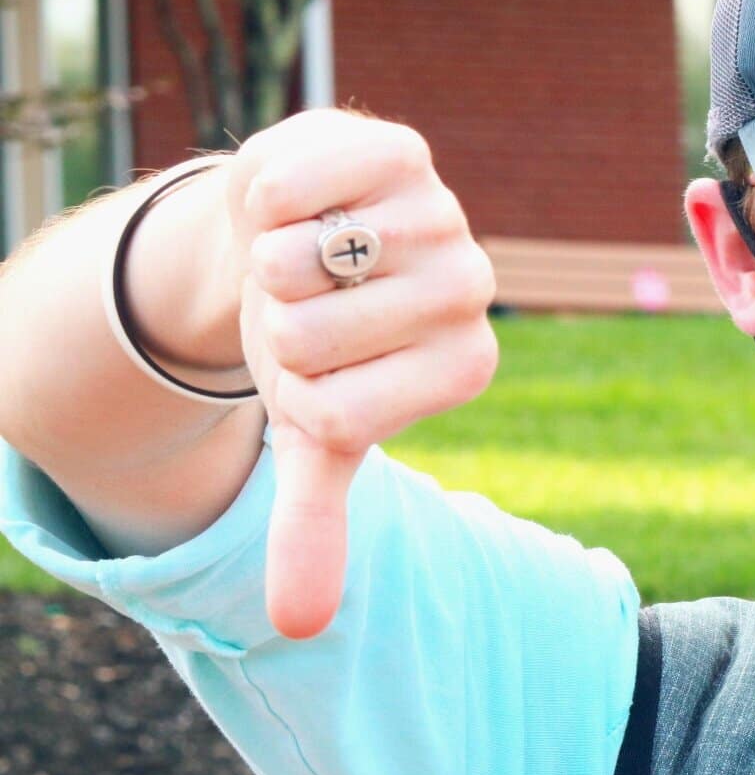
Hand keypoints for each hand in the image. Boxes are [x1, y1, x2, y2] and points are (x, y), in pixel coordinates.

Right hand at [224, 110, 498, 639]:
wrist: (294, 235)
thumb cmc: (316, 343)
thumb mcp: (314, 432)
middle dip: (276, 323)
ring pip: (292, 262)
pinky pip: (294, 183)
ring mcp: (442, 212)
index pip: (335, 413)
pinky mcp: (397, 149)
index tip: (321, 369)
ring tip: (304, 254)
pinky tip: (295, 202)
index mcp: (466, 366)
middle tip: (307, 305)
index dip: (296, 393)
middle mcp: (472, 287)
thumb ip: (315, 523)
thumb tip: (300, 625)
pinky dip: (262, 198)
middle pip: (307, 337)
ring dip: (267, 261)